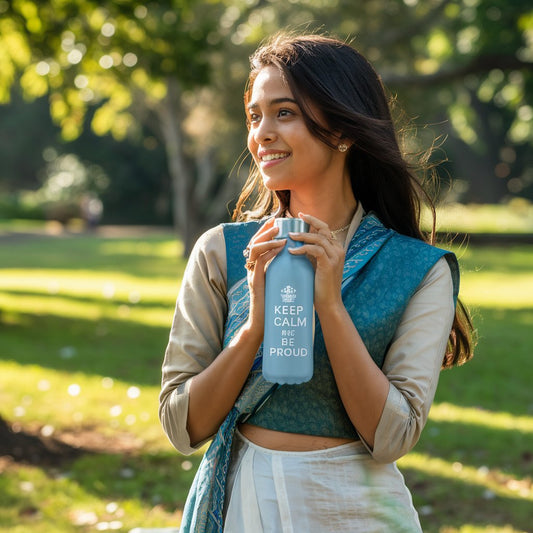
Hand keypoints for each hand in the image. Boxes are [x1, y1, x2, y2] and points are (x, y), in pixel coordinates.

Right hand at [243, 219, 285, 336]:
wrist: (266, 324)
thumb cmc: (275, 305)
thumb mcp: (279, 282)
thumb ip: (282, 270)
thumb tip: (296, 258)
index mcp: (258, 267)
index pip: (259, 244)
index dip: (266, 231)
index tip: (277, 221)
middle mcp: (252, 269)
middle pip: (253, 242)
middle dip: (265, 230)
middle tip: (277, 222)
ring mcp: (252, 275)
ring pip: (254, 249)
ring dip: (268, 239)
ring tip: (280, 233)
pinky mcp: (255, 282)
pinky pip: (259, 263)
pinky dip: (269, 253)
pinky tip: (280, 248)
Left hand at [288, 213, 344, 314]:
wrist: (328, 303)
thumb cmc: (319, 285)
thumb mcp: (315, 264)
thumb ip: (310, 253)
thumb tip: (296, 243)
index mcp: (336, 248)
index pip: (325, 229)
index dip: (313, 221)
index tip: (300, 216)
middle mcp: (338, 249)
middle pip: (323, 228)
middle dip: (309, 221)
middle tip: (296, 218)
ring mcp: (335, 256)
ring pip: (318, 238)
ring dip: (302, 236)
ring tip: (289, 237)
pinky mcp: (329, 264)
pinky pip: (315, 250)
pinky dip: (302, 249)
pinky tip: (292, 252)